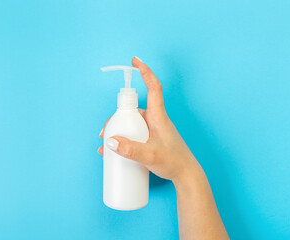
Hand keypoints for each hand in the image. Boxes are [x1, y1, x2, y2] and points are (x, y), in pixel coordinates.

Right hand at [98, 56, 198, 181]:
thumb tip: (111, 141)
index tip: (135, 61)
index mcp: (158, 116)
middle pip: (132, 110)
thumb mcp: (150, 156)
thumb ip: (130, 149)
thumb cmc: (173, 162)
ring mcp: (152, 129)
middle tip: (104, 133)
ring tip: (106, 146)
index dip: (145, 72)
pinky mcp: (150, 139)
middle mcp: (154, 119)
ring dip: (117, 131)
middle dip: (116, 119)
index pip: (153, 88)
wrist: (185, 175)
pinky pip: (133, 133)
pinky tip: (114, 152)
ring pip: (131, 123)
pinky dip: (122, 139)